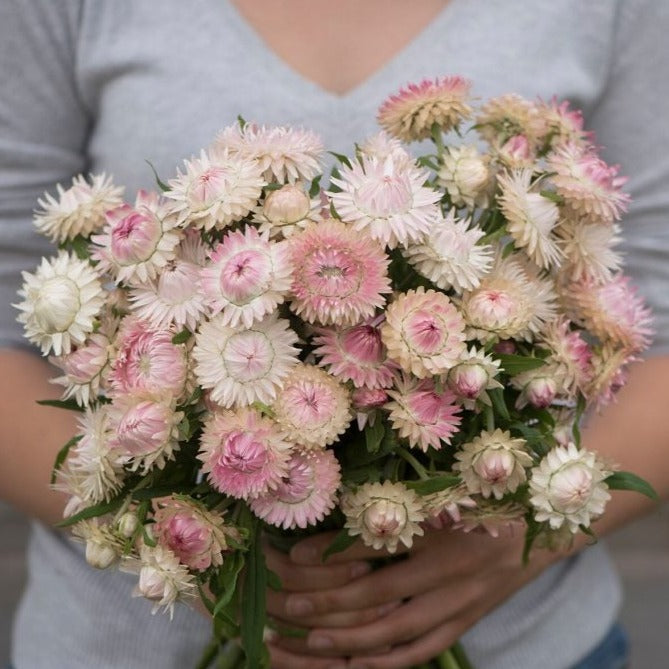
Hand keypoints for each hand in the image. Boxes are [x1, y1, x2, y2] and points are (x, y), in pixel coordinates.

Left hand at [267, 527, 558, 668]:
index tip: (290, 559)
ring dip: (348, 640)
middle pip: (374, 595)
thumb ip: (394, 509)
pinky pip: (424, 649)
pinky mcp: (466, 622)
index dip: (328, 554)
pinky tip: (357, 664)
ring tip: (310, 643)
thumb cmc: (483, 501)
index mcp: (437, 529)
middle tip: (287, 608)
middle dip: (325, 603)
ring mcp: (458, 603)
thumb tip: (339, 522)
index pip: (370, 547)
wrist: (539, 528)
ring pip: (394, 632)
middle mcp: (446, 570)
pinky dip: (389, 661)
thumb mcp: (440, 496)